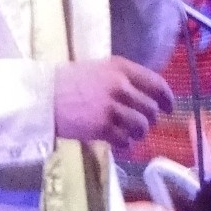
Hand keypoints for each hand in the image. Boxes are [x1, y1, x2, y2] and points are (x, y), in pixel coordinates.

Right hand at [53, 56, 172, 148]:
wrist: (43, 96)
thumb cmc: (69, 81)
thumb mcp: (99, 69)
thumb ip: (123, 78)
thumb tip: (148, 95)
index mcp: (120, 67)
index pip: (157, 84)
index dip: (166, 98)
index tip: (167, 107)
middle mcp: (120, 85)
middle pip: (151, 108)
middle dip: (150, 119)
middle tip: (141, 123)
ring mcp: (112, 107)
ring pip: (142, 126)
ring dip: (138, 133)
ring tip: (128, 133)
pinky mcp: (103, 127)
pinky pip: (126, 140)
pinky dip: (125, 143)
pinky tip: (116, 140)